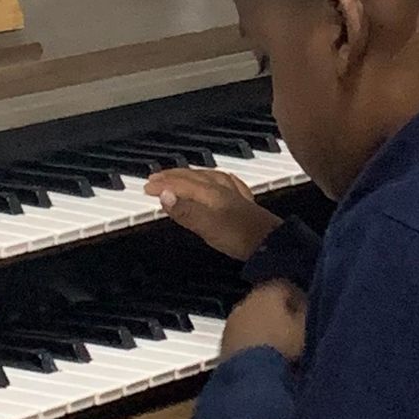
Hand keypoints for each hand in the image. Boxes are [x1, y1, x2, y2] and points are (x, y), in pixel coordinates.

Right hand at [147, 166, 281, 260]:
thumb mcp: (207, 226)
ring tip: (180, 174)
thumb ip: (185, 211)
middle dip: (172, 176)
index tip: (147, 187)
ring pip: (208, 176)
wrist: (271, 244)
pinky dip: (215, 178)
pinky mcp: (243, 203)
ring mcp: (234, 194)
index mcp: (210, 193)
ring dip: (190, 174)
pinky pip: (225, 182)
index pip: (181, 184)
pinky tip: (220, 178)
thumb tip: (164, 196)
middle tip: (156, 177)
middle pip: (193, 176)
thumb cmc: (240, 237)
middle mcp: (221, 189)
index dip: (163, 185)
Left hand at [220, 280, 306, 361]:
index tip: (306, 311)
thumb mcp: (303, 328)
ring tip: (276, 343)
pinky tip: (260, 354)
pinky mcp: (224, 339)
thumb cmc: (282, 345)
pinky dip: (251, 339)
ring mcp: (233, 319)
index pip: (286, 286)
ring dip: (262, 326)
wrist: (250, 372)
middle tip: (291, 327)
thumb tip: (304, 309)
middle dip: (278, 312)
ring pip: (252, 317)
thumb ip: (305, 314)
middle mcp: (247, 299)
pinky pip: (242, 334)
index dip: (298, 299)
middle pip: (266, 301)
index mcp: (269, 291)